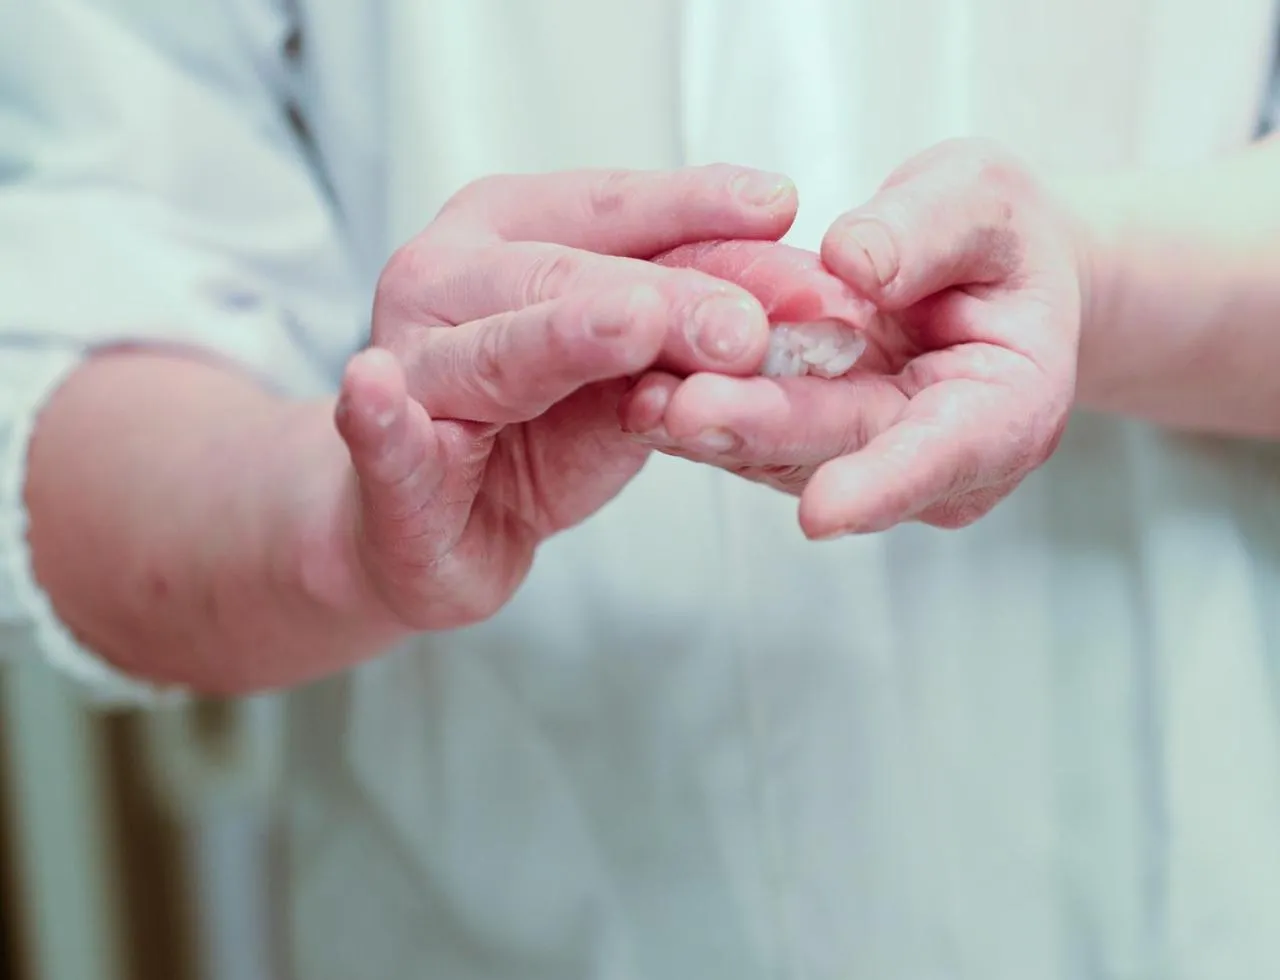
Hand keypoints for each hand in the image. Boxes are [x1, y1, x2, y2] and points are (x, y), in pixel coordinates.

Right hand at [325, 165, 798, 628]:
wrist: (431, 526)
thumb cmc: (535, 432)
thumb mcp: (633, 372)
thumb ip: (696, 333)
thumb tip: (814, 303)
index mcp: (510, 232)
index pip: (614, 208)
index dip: (698, 208)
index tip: (780, 207)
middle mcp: (448, 278)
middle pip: (567, 277)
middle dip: (668, 298)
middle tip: (751, 325)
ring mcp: (406, 364)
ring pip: (496, 350)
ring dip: (565, 338)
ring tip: (632, 325)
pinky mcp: (383, 463)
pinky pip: (380, 438)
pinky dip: (379, 418)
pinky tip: (374, 389)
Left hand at [619, 140, 1082, 538]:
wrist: (977, 270)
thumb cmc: (998, 237)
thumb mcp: (984, 199)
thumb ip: (931, 229)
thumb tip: (858, 263)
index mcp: (1007, 408)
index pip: (949, 453)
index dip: (884, 484)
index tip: (824, 513)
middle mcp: (935, 457)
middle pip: (840, 451)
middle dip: (759, 434)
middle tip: (684, 412)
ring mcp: (867, 457)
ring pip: (781, 451)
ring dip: (709, 427)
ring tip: (642, 395)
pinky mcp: (811, 445)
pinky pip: (751, 429)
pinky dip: (698, 406)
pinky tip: (643, 385)